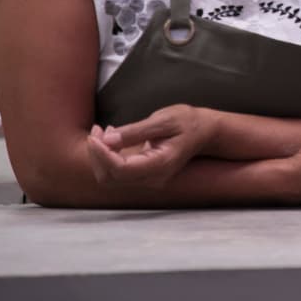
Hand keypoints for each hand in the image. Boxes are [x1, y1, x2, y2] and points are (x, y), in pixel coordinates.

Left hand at [85, 104, 212, 185]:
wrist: (205, 131)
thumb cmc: (188, 122)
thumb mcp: (164, 120)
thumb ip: (135, 131)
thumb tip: (107, 139)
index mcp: (161, 164)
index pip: (121, 169)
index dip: (102, 154)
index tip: (95, 135)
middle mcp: (154, 178)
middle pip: (111, 177)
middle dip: (97, 155)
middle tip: (96, 130)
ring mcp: (149, 180)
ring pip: (111, 177)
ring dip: (100, 156)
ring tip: (101, 132)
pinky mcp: (144, 176)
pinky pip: (118, 173)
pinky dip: (108, 157)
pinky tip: (110, 139)